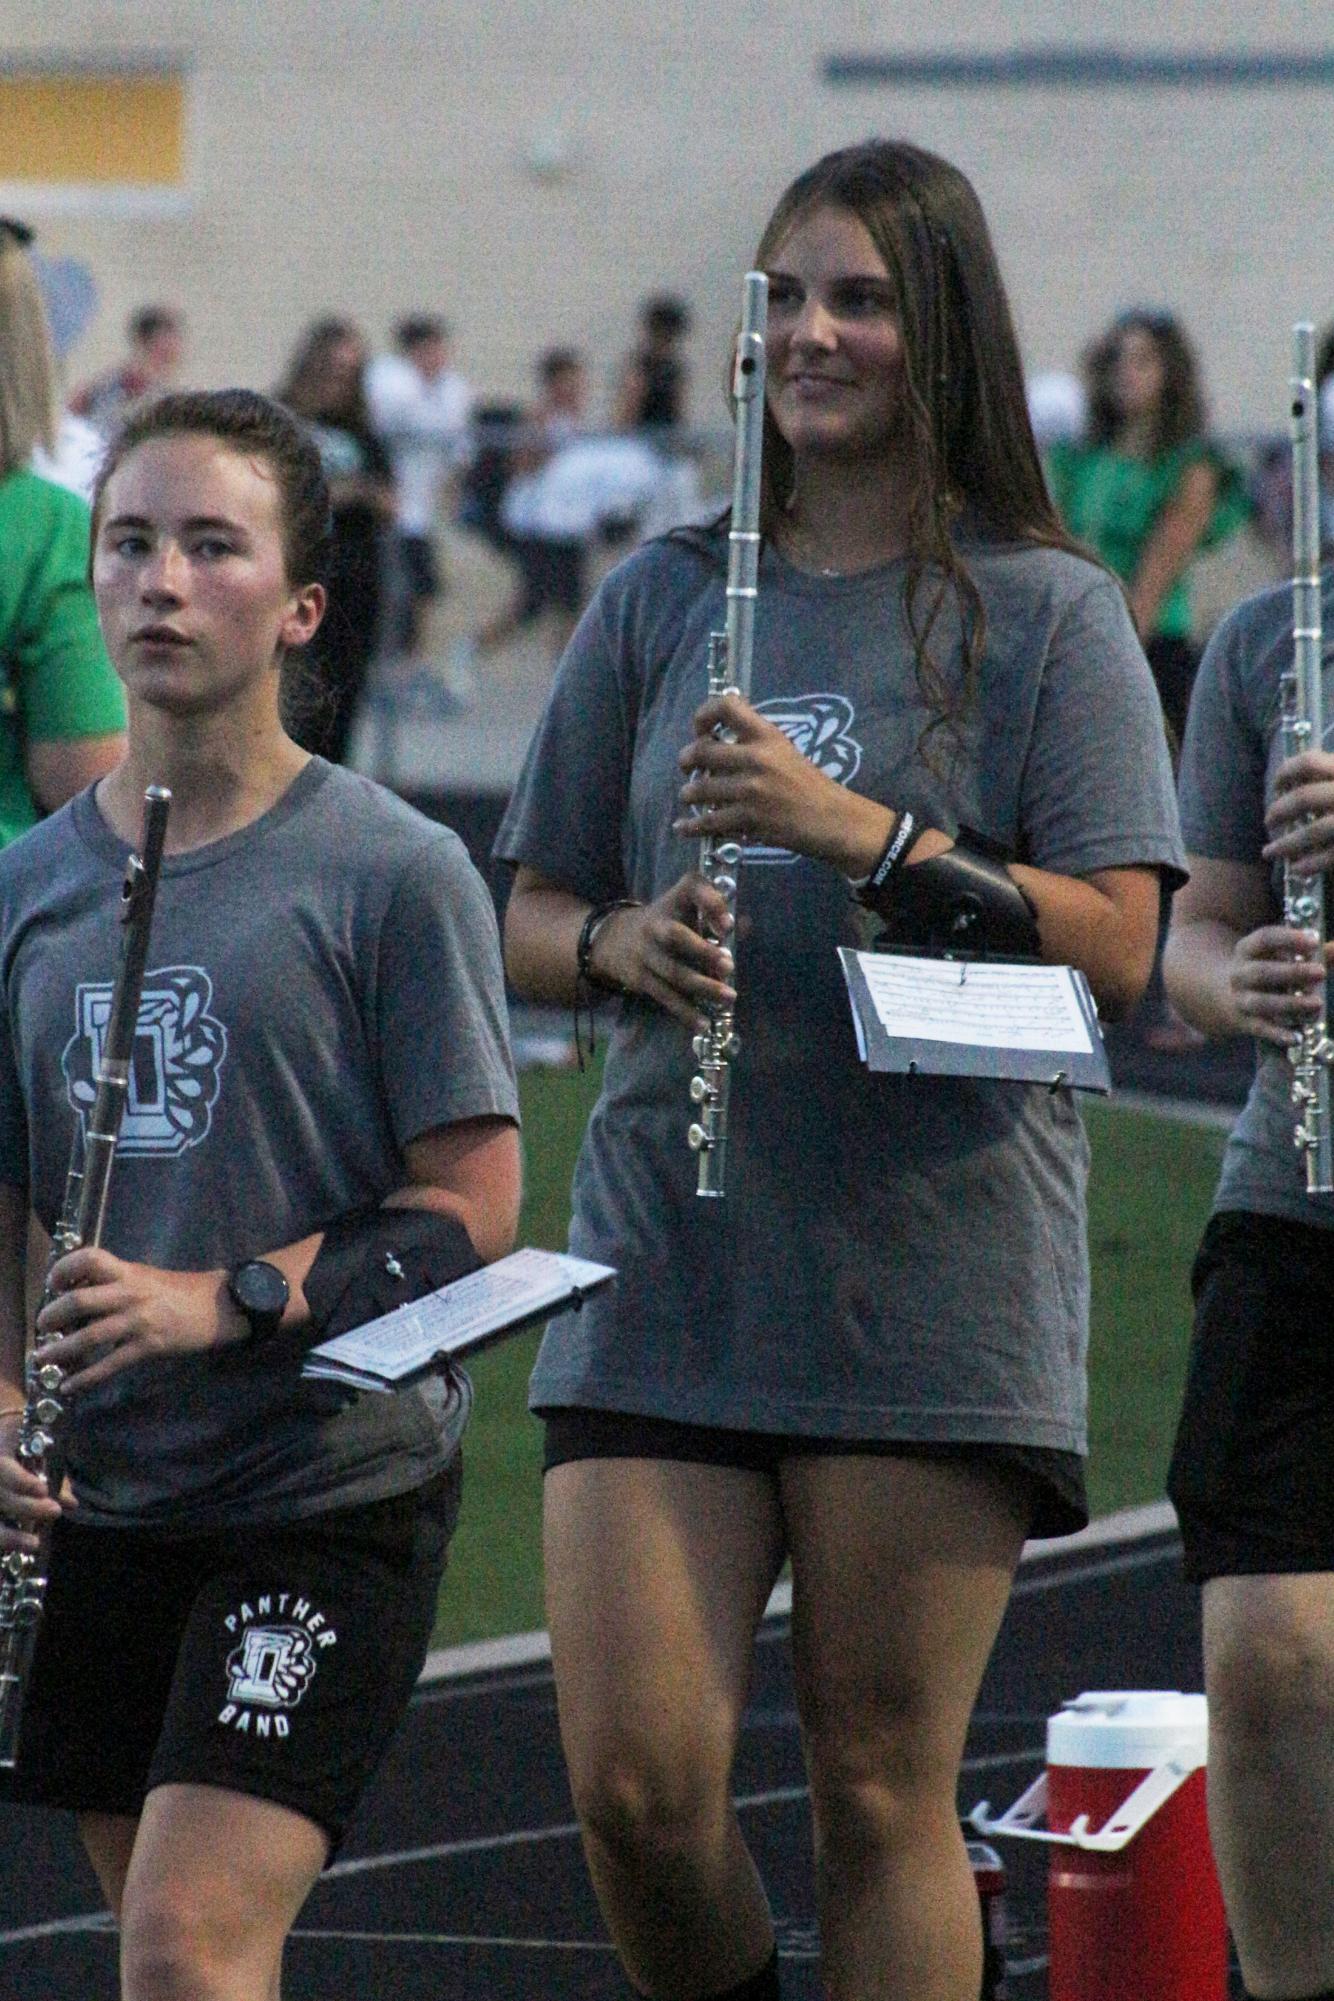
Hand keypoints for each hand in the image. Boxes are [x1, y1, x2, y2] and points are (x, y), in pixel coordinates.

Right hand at [0, 1409, 66, 1554]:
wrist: (1, 1440)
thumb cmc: (20, 1439)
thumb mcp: (35, 1447)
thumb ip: (50, 1473)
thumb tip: (71, 1503)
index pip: (2, 1470)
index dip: (20, 1481)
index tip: (42, 1490)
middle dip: (26, 1508)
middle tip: (54, 1512)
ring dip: (8, 1536)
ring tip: (34, 1544)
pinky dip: (1, 1549)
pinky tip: (11, 1566)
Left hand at [33, 1249, 240, 1395]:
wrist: (222, 1307)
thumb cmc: (185, 1290)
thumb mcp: (147, 1276)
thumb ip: (117, 1282)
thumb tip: (83, 1295)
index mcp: (129, 1272)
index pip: (89, 1258)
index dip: (64, 1268)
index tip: (53, 1282)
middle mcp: (130, 1294)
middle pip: (79, 1301)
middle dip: (52, 1316)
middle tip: (43, 1326)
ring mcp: (138, 1322)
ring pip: (88, 1337)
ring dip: (60, 1350)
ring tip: (43, 1358)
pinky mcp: (147, 1347)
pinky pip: (109, 1365)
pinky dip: (85, 1377)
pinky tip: (70, 1385)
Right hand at [586, 874, 736, 1030]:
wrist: (613, 940)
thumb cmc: (665, 921)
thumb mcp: (684, 908)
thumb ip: (714, 914)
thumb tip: (746, 927)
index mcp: (673, 900)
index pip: (691, 888)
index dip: (711, 903)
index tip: (728, 925)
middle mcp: (656, 924)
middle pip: (675, 937)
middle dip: (703, 952)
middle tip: (729, 966)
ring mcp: (646, 953)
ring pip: (674, 973)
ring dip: (703, 986)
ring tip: (729, 997)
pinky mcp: (641, 979)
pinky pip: (665, 997)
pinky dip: (685, 1012)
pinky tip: (703, 1023)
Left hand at [673, 694, 885, 867]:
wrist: (831, 819)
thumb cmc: (808, 784)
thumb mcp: (784, 750)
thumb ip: (754, 742)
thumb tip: (717, 740)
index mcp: (766, 735)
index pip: (726, 707)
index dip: (703, 715)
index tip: (700, 730)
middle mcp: (756, 758)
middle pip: (701, 751)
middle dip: (686, 760)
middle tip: (686, 767)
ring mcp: (750, 790)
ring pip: (700, 789)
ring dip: (688, 794)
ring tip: (689, 797)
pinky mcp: (748, 819)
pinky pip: (708, 822)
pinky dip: (690, 826)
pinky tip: (682, 827)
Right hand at [1226, 924, 1332, 1046]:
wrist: (1224, 996)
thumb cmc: (1265, 969)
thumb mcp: (1276, 955)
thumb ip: (1308, 953)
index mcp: (1247, 950)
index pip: (1264, 939)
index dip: (1288, 939)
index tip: (1314, 941)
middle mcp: (1239, 974)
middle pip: (1262, 972)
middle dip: (1292, 972)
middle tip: (1321, 971)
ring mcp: (1240, 1000)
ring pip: (1262, 1003)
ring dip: (1290, 1004)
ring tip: (1318, 1003)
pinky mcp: (1244, 1023)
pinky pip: (1261, 1029)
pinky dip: (1278, 1034)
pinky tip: (1297, 1038)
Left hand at [1263, 750, 1333, 872]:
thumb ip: (1332, 774)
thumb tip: (1294, 784)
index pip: (1308, 762)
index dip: (1285, 773)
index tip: (1276, 786)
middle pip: (1304, 798)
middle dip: (1279, 811)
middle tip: (1269, 822)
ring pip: (1313, 831)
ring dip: (1285, 845)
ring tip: (1269, 853)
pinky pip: (1331, 856)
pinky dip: (1310, 864)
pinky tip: (1297, 870)